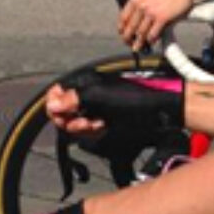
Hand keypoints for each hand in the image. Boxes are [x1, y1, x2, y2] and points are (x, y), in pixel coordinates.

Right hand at [50, 70, 184, 131]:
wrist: (162, 108)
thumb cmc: (134, 96)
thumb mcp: (101, 95)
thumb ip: (74, 98)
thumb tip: (51, 104)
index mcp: (86, 82)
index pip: (57, 94)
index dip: (55, 106)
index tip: (60, 114)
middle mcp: (88, 93)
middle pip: (64, 111)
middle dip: (70, 120)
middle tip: (85, 123)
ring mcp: (97, 107)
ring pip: (76, 123)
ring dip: (83, 127)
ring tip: (98, 124)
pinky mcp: (106, 120)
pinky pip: (90, 129)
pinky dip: (94, 131)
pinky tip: (104, 127)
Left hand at [118, 0, 196, 51]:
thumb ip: (140, 0)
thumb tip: (136, 10)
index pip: (123, 16)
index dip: (121, 27)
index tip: (122, 32)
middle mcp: (142, 5)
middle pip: (130, 26)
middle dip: (127, 38)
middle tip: (127, 43)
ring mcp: (151, 12)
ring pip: (140, 32)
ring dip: (138, 42)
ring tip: (137, 47)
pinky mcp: (162, 18)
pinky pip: (153, 33)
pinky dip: (151, 40)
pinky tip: (151, 42)